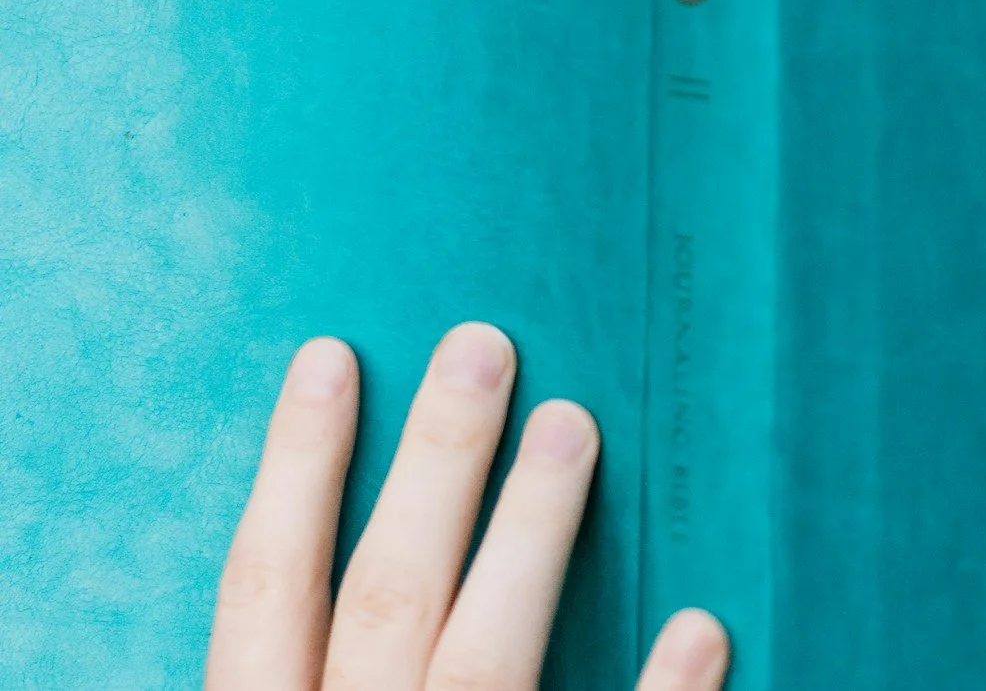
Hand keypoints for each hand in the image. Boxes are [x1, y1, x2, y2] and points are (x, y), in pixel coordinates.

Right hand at [205, 321, 728, 690]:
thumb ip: (305, 664)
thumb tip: (357, 544)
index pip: (267, 592)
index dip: (295, 468)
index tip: (330, 354)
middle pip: (390, 598)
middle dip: (436, 463)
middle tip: (484, 344)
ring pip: (487, 664)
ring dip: (532, 536)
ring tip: (573, 424)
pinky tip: (700, 623)